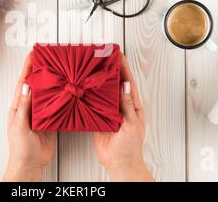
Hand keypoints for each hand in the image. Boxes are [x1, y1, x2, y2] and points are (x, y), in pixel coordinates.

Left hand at [3, 53, 56, 181]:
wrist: (30, 164)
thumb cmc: (20, 148)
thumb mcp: (20, 126)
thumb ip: (24, 107)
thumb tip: (26, 86)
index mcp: (19, 106)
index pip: (24, 82)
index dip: (28, 67)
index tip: (34, 54)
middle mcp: (29, 107)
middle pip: (36, 84)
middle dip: (42, 70)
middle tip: (49, 57)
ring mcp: (40, 114)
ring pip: (47, 93)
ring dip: (52, 81)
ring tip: (60, 68)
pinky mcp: (50, 121)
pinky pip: (56, 105)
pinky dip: (61, 96)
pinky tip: (67, 90)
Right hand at [93, 54, 153, 181]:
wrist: (118, 163)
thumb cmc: (130, 146)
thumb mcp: (131, 124)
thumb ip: (127, 105)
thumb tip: (125, 85)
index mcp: (133, 105)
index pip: (128, 82)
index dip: (123, 68)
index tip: (118, 54)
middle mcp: (121, 105)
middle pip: (115, 83)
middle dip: (110, 70)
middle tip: (102, 56)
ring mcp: (109, 111)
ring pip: (103, 92)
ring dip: (98, 80)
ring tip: (91, 67)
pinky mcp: (98, 118)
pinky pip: (93, 104)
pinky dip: (89, 95)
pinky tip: (84, 86)